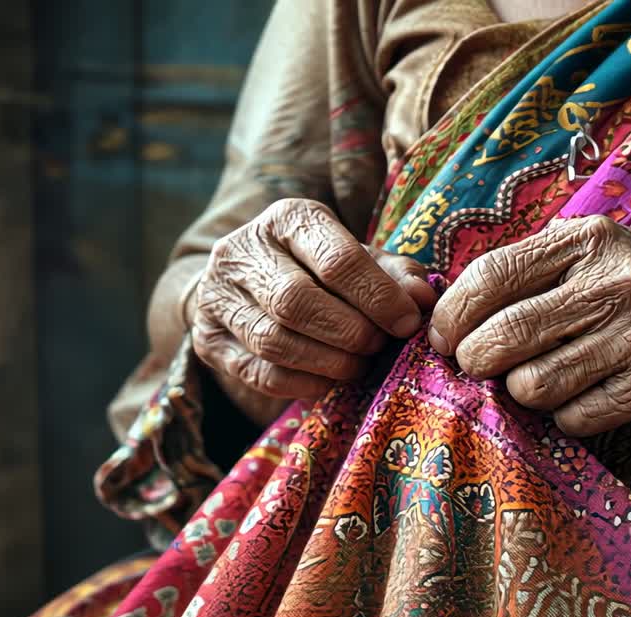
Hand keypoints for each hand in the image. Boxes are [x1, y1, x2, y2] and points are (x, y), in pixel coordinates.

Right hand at [189, 199, 435, 418]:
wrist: (245, 281)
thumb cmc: (317, 268)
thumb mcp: (357, 257)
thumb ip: (394, 273)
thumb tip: (424, 297)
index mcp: (287, 218)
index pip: (336, 258)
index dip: (378, 297)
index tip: (408, 323)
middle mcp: (242, 250)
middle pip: (297, 302)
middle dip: (349, 332)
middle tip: (379, 347)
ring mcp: (217, 295)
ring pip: (274, 341)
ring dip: (328, 362)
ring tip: (359, 366)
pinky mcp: (206, 338)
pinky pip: (257, 373)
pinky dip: (301, 383)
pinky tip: (328, 380)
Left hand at [428, 216, 630, 435]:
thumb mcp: (589, 250)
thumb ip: (525, 268)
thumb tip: (443, 309)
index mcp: (587, 241)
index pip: (492, 276)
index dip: (452, 314)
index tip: (441, 336)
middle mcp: (614, 284)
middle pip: (504, 336)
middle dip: (474, 359)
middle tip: (476, 364)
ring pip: (533, 385)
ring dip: (519, 390)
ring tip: (534, 377)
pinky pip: (573, 417)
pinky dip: (563, 414)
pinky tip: (577, 395)